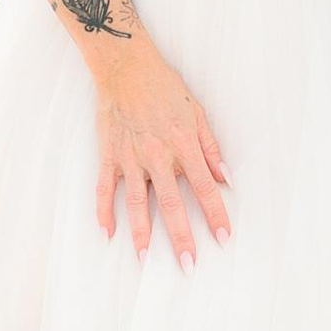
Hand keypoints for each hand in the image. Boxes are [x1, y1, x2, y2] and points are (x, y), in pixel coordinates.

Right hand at [94, 53, 230, 261]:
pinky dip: (104, 211)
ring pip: (137, 202)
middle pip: (172, 203)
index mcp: (183, 144)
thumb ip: (211, 147)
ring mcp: (130, 157)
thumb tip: (226, 177)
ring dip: (142, 233)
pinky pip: (105, 188)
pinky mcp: (109, 154)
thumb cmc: (164, 87)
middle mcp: (157, 154)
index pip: (204, 187)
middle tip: (188, 264)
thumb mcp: (197, 112)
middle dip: (181, 236)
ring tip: (145, 259)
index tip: (223, 237)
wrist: (125, 66)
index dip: (215, 214)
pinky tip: (107, 233)